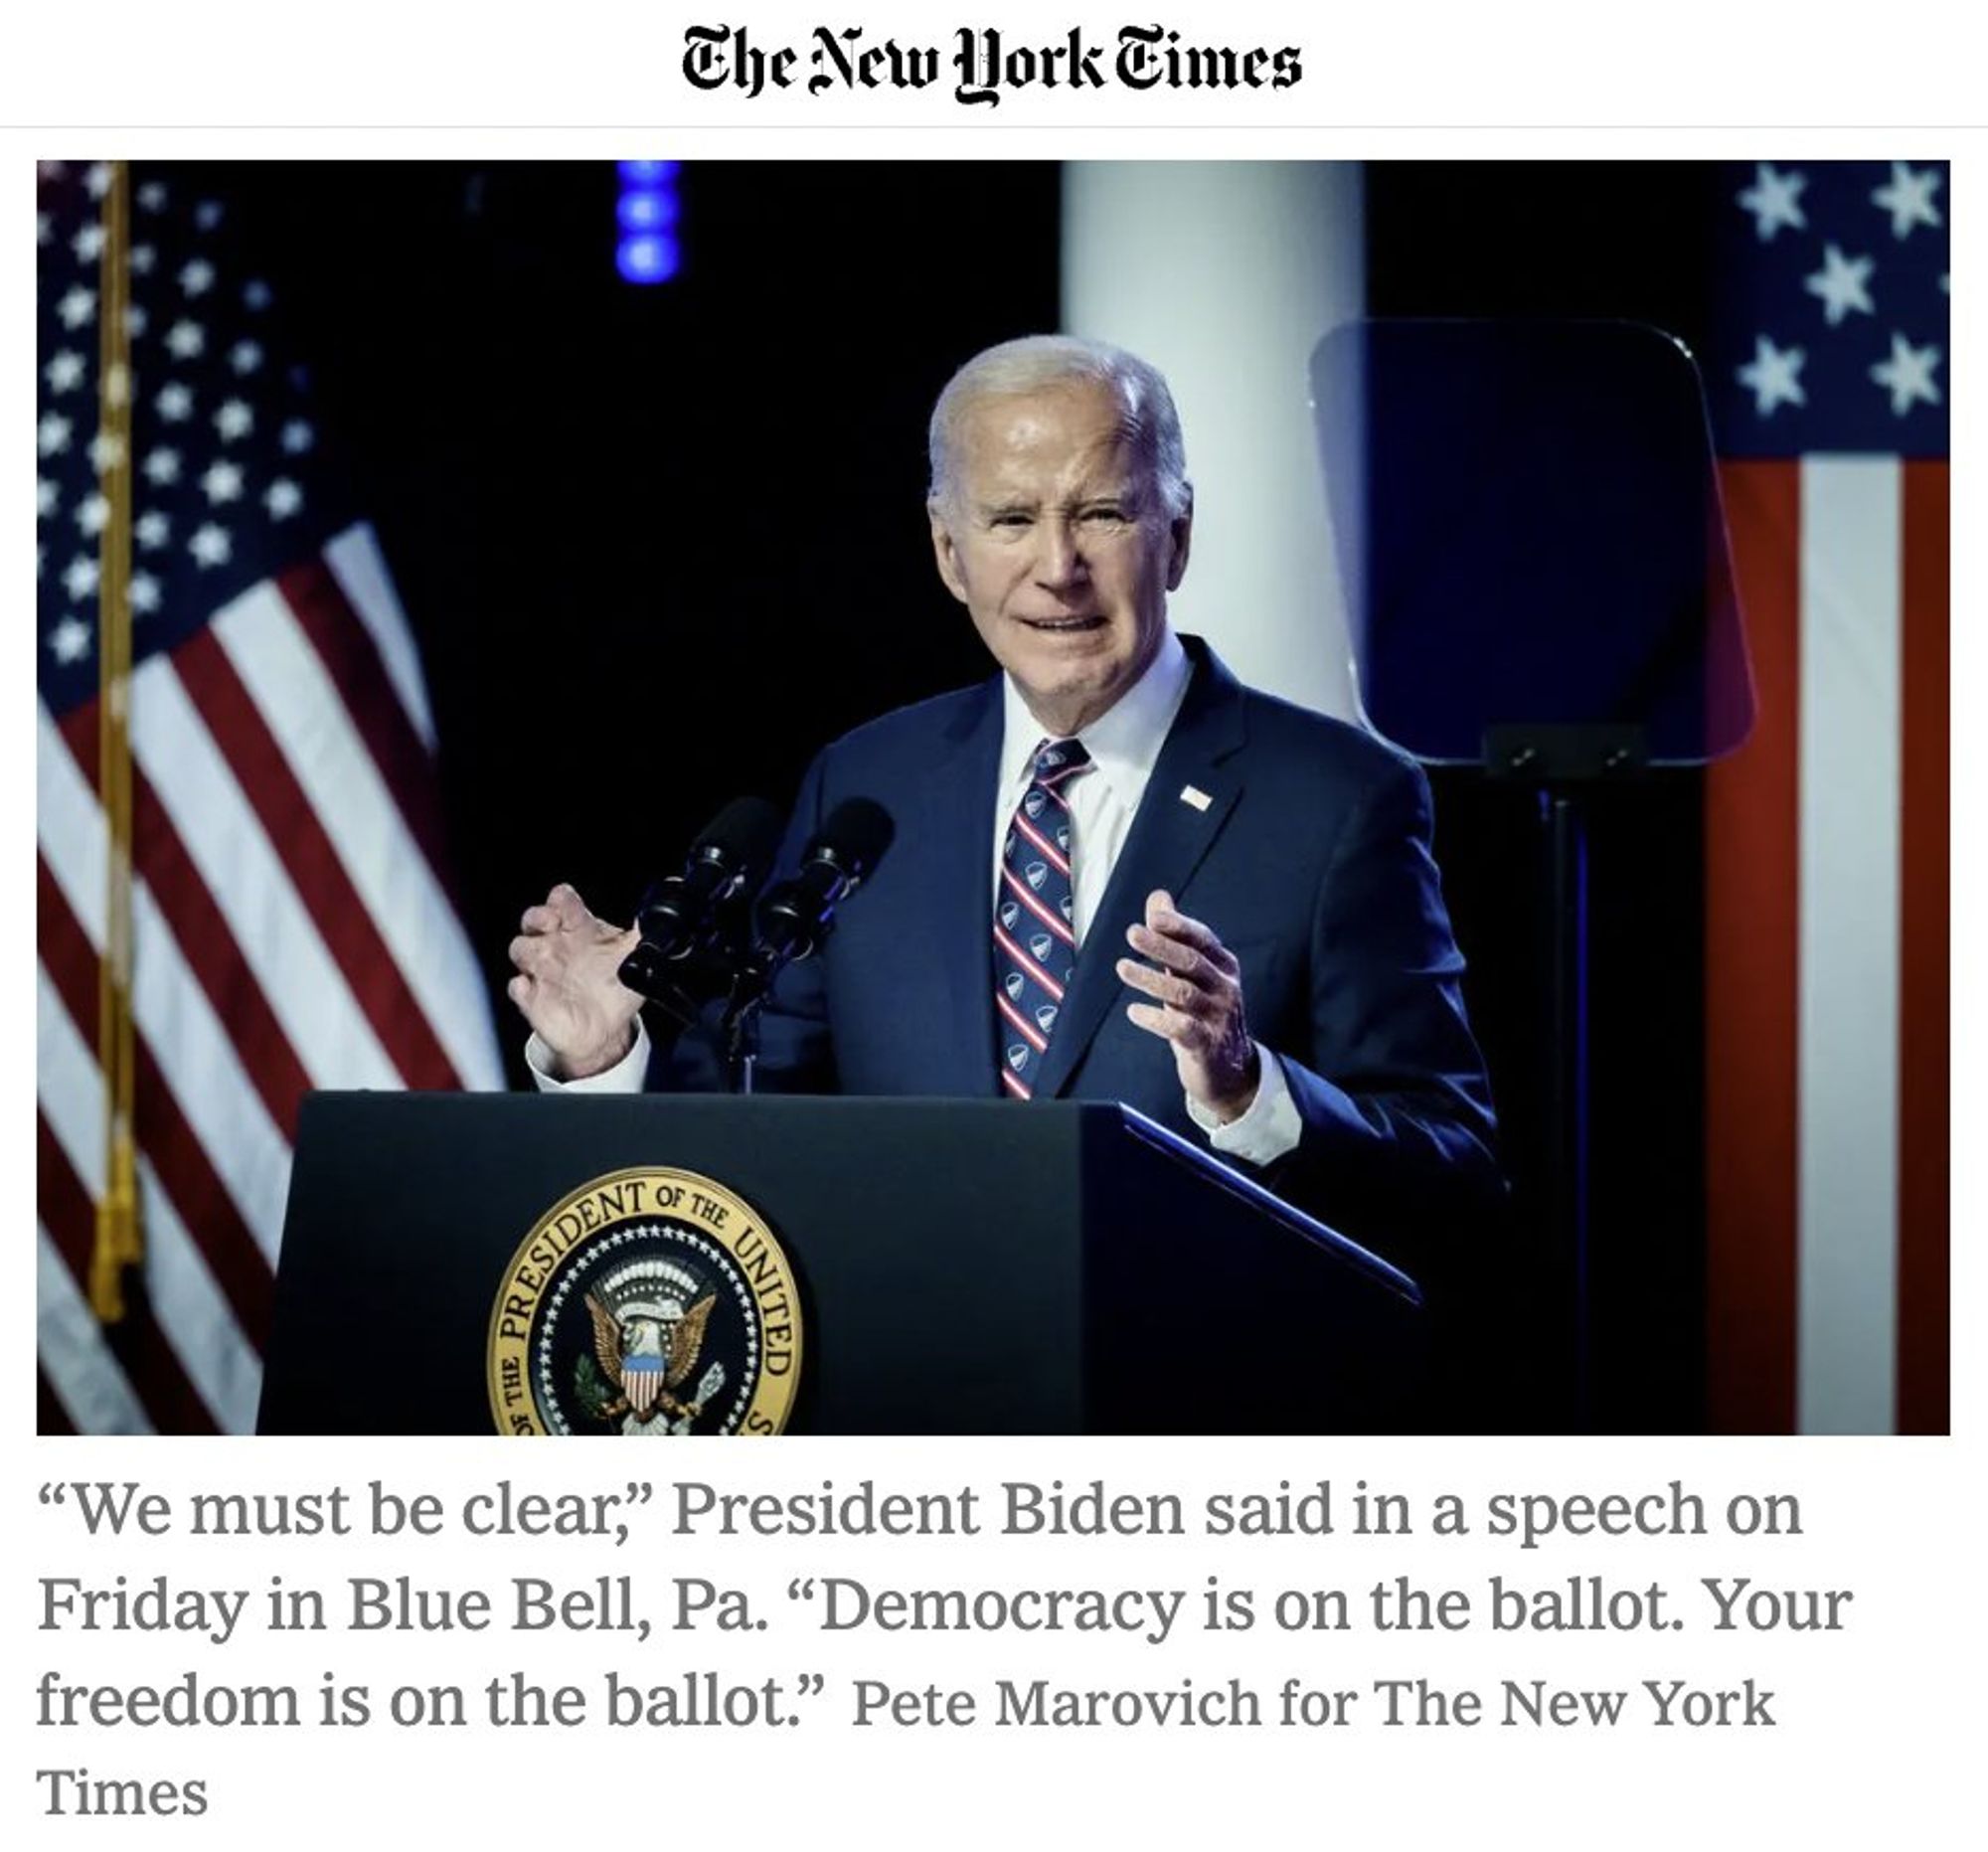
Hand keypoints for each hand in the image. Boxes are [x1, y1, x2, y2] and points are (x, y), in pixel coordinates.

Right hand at [507, 884, 642, 1078]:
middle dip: (537, 916)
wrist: (606, 1028)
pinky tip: (531, 986)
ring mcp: (542, 971)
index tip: (565, 901)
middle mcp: (557, 945)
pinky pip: (518, 988)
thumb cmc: (615, 987)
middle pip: (533, 919)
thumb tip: (659, 916)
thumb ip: (646, 933)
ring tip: (545, 957)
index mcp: (580, 930)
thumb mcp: (635, 955)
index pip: (564, 903)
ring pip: (521, 948)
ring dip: (529, 949)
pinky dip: (522, 987)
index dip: (562, 899)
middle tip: (551, 922)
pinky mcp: (533, 998)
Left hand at [1116, 889, 1260, 1121]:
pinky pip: (1182, 1028)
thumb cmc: (1207, 1013)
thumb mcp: (1193, 973)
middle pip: (1192, 962)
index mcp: (1223, 967)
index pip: (1203, 940)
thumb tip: (1159, 897)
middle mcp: (1224, 988)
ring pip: (1184, 993)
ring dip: (1151, 979)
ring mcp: (1217, 1017)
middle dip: (1162, 946)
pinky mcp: (1207, 1045)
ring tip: (1123, 968)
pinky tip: (1135, 1011)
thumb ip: (1174, 936)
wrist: (1231, 1068)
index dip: (1180, 926)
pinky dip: (1156, 1019)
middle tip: (1133, 933)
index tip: (1155, 916)